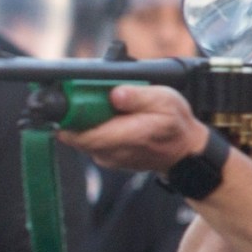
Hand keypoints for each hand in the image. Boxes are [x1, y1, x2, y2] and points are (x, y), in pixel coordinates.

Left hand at [54, 85, 210, 172]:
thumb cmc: (174, 124)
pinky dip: (93, 128)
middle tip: (85, 96)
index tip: (69, 99)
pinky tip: (107, 117)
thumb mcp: (165, 101)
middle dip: (76, 115)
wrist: (182, 150)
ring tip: (100, 106)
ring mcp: (107, 158)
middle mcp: (112, 153)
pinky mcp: (106, 158)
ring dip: (85, 121)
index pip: (83, 135)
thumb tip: (115, 93)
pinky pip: (89, 142)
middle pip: (77, 135)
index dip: (70, 117)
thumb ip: (138, 97)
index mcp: (127, 137)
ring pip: (81, 138)